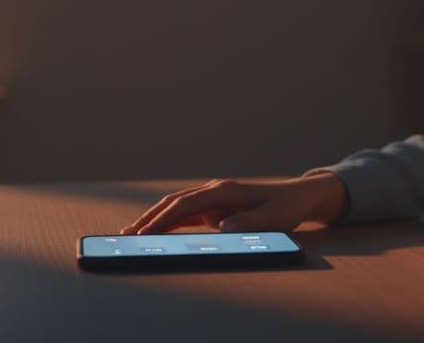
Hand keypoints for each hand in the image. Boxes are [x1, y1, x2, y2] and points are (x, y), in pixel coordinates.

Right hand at [121, 172, 346, 234]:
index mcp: (225, 191)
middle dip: (149, 217)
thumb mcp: (273, 219)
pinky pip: (186, 214)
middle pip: (173, 202)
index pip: (185, 205)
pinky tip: (154, 232)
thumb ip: (249, 224)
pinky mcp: (215, 207)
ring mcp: (213, 198)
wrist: (298, 196)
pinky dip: (168, 222)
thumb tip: (223, 227)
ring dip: (154, 218)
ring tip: (131, 233)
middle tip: (125, 233)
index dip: (163, 219)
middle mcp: (214, 191)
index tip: (144, 232)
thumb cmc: (286, 208)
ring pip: (176, 206)